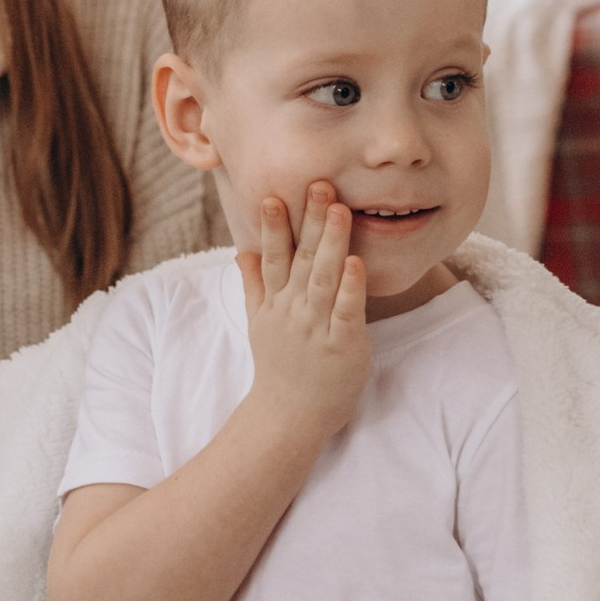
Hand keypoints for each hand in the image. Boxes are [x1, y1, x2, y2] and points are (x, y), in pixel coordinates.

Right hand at [238, 183, 368, 447]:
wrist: (289, 415)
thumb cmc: (279, 366)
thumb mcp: (259, 323)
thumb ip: (254, 284)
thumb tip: (242, 251)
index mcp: (275, 302)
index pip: (273, 257)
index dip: (273, 226)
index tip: (272, 193)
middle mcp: (293, 310)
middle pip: (303, 258)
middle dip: (310, 221)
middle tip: (320, 184)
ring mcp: (317, 327)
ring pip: (325, 278)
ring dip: (332, 243)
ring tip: (340, 210)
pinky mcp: (343, 345)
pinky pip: (348, 312)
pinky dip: (352, 287)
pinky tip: (357, 262)